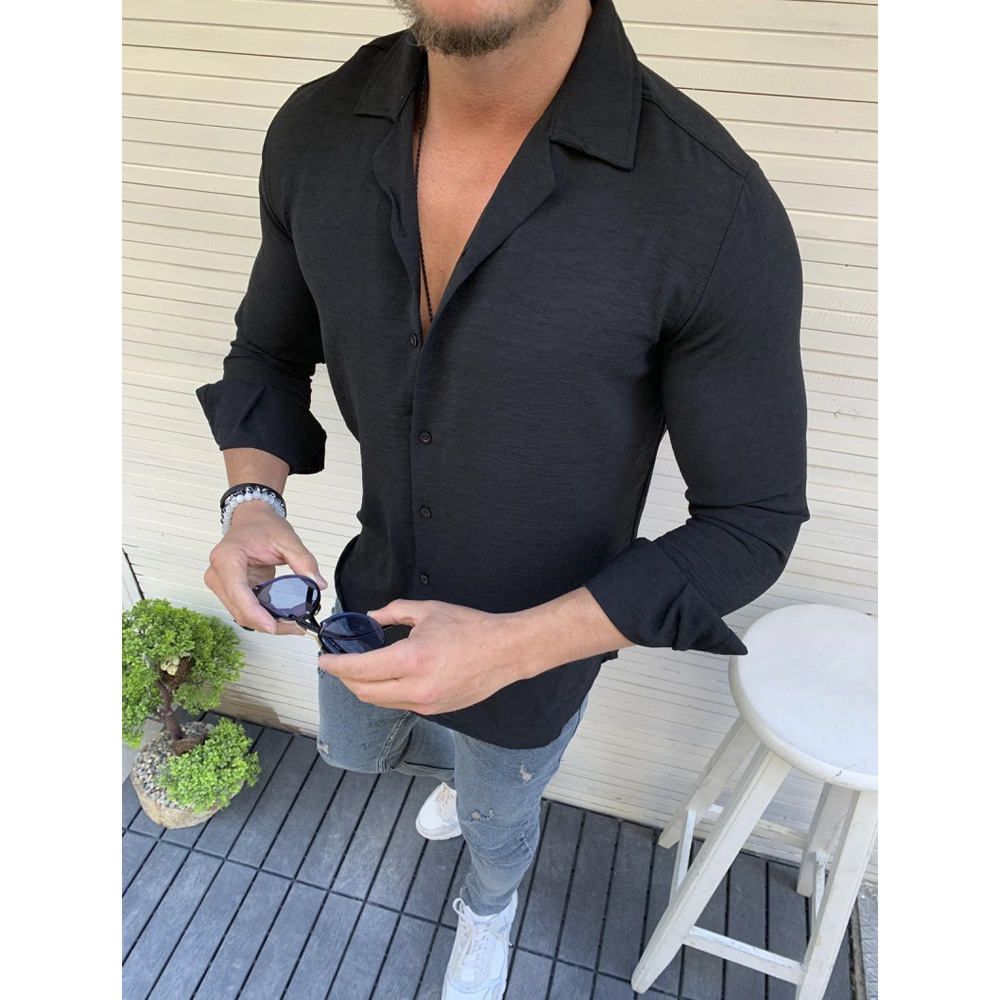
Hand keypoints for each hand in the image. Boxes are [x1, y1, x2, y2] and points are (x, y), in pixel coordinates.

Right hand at [205, 502, 325, 634]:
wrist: (251, 518)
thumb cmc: (262, 525)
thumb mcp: (287, 539)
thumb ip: (304, 561)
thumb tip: (318, 584)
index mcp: (227, 558)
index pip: (238, 592)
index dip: (255, 613)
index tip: (273, 626)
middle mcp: (218, 574)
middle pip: (239, 610)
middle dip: (266, 623)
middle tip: (295, 627)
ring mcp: (220, 584)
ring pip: (241, 614)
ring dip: (264, 623)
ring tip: (291, 625)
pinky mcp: (229, 590)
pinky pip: (244, 609)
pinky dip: (261, 617)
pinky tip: (281, 619)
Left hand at [318, 599, 525, 713]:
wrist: (506, 652)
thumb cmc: (470, 627)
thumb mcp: (428, 611)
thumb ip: (394, 612)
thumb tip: (370, 618)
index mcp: (411, 660)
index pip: (360, 670)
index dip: (336, 666)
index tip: (323, 660)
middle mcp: (416, 688)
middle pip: (364, 692)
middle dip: (345, 679)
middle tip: (337, 664)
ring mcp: (426, 703)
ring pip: (380, 702)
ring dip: (364, 688)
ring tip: (359, 670)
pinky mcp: (435, 710)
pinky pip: (400, 704)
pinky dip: (386, 692)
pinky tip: (387, 677)